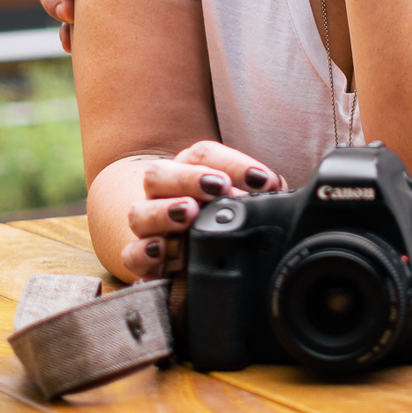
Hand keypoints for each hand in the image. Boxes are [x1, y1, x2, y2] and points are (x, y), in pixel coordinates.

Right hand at [123, 142, 286, 280]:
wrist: (176, 240)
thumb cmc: (214, 212)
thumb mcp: (237, 198)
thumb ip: (255, 193)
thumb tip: (281, 194)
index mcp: (188, 169)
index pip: (203, 154)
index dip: (234, 163)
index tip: (262, 179)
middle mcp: (163, 192)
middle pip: (160, 174)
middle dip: (190, 178)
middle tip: (218, 187)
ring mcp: (148, 224)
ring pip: (140, 211)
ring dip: (165, 211)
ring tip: (189, 214)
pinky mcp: (141, 258)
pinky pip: (130, 253)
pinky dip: (144, 252)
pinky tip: (163, 250)